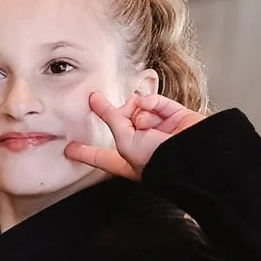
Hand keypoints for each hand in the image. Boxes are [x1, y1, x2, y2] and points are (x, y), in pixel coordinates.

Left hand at [66, 91, 204, 179]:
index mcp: (127, 160)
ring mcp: (158, 128)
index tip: (69, 150)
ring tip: (148, 124)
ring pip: (137, 108)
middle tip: (131, 121)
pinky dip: (151, 102)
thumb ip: (112, 119)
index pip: (100, 156)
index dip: (84, 153)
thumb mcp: (124, 141)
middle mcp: (141, 144)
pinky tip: (153, 108)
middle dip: (122, 116)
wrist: (191, 153)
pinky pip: (154, 101)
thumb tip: (100, 101)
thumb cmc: (157, 158)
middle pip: (120, 121)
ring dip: (140, 113)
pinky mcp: (173, 114)